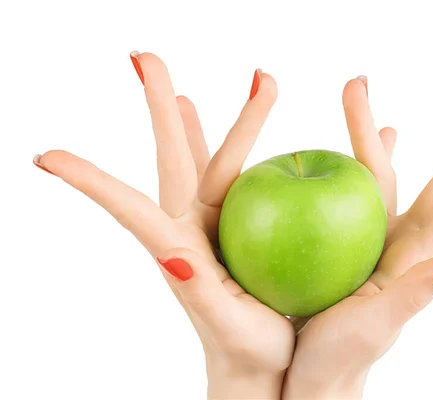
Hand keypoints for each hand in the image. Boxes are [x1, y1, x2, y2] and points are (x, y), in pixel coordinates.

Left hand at [34, 53, 293, 398]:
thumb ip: (199, 291)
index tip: (45, 156)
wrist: (261, 359)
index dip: (91, 181)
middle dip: (158, 108)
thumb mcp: (227, 324)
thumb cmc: (246, 350)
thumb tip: (172, 253)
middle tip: (144, 57)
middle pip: (172, 158)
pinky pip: (224, 171)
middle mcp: (187, 227)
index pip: (130, 207)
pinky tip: (202, 117)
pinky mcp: (231, 223)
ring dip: (192, 117)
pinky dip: (214, 139)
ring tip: (176, 84)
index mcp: (178, 250)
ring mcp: (209, 222)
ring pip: (203, 157)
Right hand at [283, 77, 432, 398]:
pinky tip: (387, 139)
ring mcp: (377, 237)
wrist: (309, 367)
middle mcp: (405, 241)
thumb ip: (417, 293)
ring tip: (407, 100)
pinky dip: (378, 159)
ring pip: (394, 173)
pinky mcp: (349, 239)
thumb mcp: (376, 325)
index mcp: (415, 258)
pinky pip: (368, 189)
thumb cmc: (340, 356)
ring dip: (395, 132)